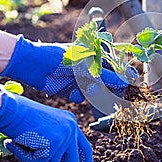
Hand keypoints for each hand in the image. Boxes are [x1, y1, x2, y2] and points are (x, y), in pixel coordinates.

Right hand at [0, 86, 97, 161]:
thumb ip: (54, 146)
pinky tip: (17, 143)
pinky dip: (26, 158)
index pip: (84, 148)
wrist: (8, 108)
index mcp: (70, 122)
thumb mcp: (43, 132)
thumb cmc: (19, 119)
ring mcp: (64, 134)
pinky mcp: (54, 141)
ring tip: (20, 145)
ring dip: (32, 161)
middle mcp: (71, 127)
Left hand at [1, 35, 129, 102]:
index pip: (115, 69)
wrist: (33, 65)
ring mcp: (80, 80)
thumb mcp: (86, 67)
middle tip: (117, 104)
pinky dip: (78, 96)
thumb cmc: (61, 58)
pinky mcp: (70, 90)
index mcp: (95, 57)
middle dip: (110, 93)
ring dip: (95, 98)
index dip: (122, 79)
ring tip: (95, 101)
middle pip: (106, 83)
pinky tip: (73, 92)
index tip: (129, 89)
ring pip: (95, 93)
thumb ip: (106, 76)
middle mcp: (89, 69)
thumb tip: (126, 81)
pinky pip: (81, 97)